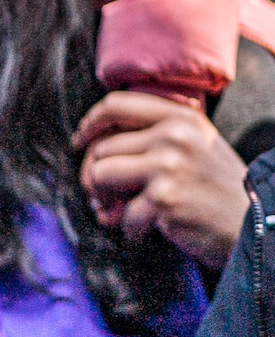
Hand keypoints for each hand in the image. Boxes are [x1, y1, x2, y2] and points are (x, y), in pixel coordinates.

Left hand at [76, 91, 249, 268]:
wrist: (258, 225)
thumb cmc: (218, 190)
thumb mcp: (195, 147)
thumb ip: (153, 138)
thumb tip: (89, 148)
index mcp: (181, 117)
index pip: (115, 105)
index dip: (90, 124)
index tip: (80, 142)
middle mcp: (174, 136)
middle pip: (101, 149)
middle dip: (95, 178)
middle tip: (105, 199)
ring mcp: (169, 165)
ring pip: (99, 175)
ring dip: (105, 200)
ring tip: (122, 213)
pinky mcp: (164, 197)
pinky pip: (121, 213)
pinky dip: (129, 228)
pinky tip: (146, 231)